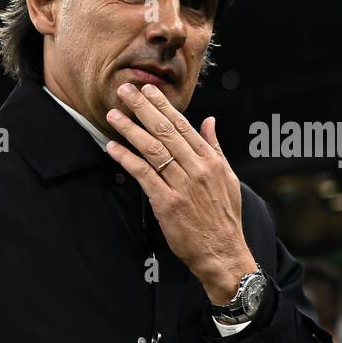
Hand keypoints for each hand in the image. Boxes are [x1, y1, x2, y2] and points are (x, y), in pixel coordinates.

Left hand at [104, 82, 256, 302]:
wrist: (223, 252)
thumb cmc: (224, 217)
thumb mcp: (227, 178)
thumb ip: (215, 148)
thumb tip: (209, 122)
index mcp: (211, 161)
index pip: (183, 125)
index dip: (163, 106)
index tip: (149, 90)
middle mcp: (197, 169)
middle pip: (165, 132)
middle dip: (143, 108)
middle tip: (125, 90)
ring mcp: (182, 186)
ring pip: (153, 150)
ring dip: (131, 130)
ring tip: (114, 115)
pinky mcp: (167, 204)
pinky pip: (144, 176)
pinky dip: (127, 159)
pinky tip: (113, 148)